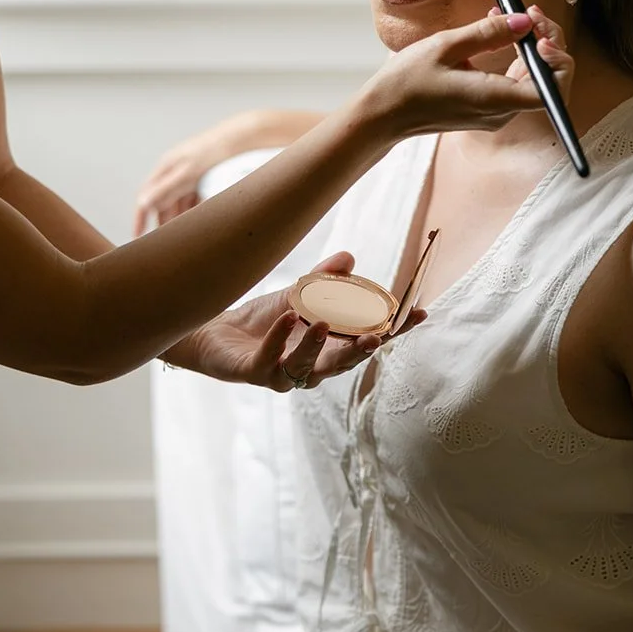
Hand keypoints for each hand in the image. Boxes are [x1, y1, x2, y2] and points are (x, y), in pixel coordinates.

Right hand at [135, 110, 298, 234]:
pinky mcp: (206, 178)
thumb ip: (165, 190)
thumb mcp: (187, 174)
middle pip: (164, 202)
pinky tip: (201, 221)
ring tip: (184, 234)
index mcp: (167, 167)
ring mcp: (191, 175)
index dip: (141, 216)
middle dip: (164, 221)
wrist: (243, 138)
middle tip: (166, 241)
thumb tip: (143, 203)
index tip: (137, 236)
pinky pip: (196, 199)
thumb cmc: (214, 151)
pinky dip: (196, 211)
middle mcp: (176, 171)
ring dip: (180, 218)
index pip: (146, 196)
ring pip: (181, 203)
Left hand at [169, 252, 424, 390]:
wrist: (213, 333)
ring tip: (322, 322)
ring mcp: (281, 373)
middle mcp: (309, 367)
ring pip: (305, 368)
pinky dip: (278, 339)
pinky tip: (286, 317)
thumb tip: (349, 258)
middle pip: (341, 365)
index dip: (394, 332)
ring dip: (315, 346)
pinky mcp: (254, 373)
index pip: (366, 342)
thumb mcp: (297, 293)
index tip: (419, 313)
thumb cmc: (263, 318)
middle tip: (375, 337)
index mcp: (328, 349)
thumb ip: (323, 280)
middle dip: (359, 352)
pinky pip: (269, 361)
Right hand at [362, 10, 545, 138]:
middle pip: (547, 81)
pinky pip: (514, 84)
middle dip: (546, 43)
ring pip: (533, 81)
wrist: (383, 114)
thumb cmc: (407, 82)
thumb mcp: (446, 46)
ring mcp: (495, 113)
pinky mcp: (487, 109)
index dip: (557, 58)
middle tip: (529, 13)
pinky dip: (515, 59)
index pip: (552, 89)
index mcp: (494, 99)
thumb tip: (524, 21)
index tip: (538, 31)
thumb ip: (490, 33)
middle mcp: (501, 112)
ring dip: (531, 48)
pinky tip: (499, 34)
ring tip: (510, 17)